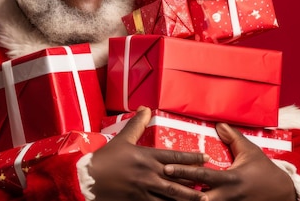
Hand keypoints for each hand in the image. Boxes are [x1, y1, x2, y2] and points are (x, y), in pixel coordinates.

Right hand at [89, 107, 208, 200]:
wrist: (88, 177)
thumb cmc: (105, 158)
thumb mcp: (122, 139)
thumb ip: (136, 124)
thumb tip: (145, 108)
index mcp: (146, 156)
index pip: (174, 156)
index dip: (191, 158)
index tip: (206, 159)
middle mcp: (148, 173)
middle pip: (177, 179)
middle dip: (194, 183)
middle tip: (211, 185)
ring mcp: (144, 189)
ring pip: (170, 196)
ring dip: (187, 198)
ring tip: (202, 200)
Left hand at [163, 123, 295, 200]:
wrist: (283, 195)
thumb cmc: (265, 172)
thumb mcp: (250, 151)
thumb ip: (233, 137)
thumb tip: (218, 124)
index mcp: (230, 180)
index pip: (202, 176)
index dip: (184, 171)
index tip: (167, 168)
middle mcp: (227, 197)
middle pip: (197, 199)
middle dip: (180, 195)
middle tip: (161, 187)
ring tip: (167, 196)